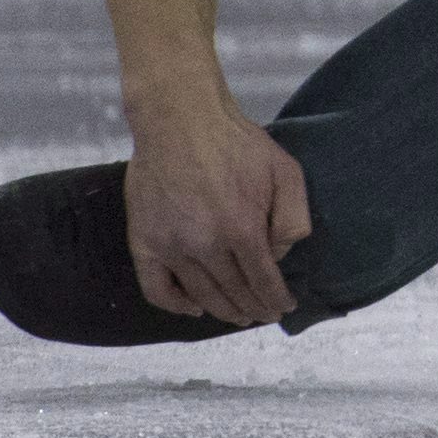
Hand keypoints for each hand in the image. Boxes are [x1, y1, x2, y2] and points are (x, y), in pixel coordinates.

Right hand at [121, 95, 312, 326]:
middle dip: (253, 308)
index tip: (284, 308)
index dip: (275, 298)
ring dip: (222, 311)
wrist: (181, 121)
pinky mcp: (144, 243)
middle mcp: (205, 244)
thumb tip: (284, 253)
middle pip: (234, 292)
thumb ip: (293, 214)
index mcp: (242, 227)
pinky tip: (193, 308)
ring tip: (238, 317)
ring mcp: (171, 246)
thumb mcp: (285, 169)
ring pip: (200, 295)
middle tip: (263, 315)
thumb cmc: (236, 143)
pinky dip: (175, 305)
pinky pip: (156, 289)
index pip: (263, 280)